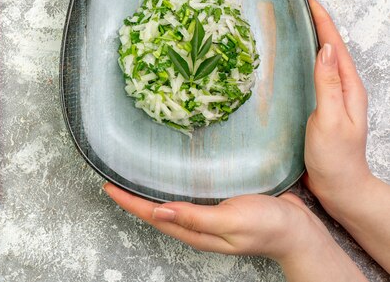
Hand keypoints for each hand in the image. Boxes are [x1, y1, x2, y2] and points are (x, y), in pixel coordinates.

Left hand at [104, 184, 313, 259]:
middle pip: (154, 211)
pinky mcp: (217, 204)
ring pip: (168, 204)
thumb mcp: (231, 221)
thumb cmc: (269, 227)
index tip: (108, 186)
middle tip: (112, 177)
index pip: (152, 216)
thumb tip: (158, 212)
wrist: (300, 230)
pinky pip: (186, 196)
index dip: (128, 202)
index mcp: (195, 231)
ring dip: (148, 191)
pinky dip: (171, 185)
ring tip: (131, 175)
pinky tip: (169, 175)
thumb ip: (195, 217)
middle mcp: (196, 225)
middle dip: (132, 197)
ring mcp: (206, 215)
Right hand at [304, 0, 371, 215]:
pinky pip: (313, 77)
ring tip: (296, 25)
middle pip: (331, 49)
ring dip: (312, 41)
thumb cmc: (335, 158)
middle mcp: (343, 89)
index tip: (311, 1)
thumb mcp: (330, 119)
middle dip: (318, 24)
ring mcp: (333, 99)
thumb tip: (327, 48)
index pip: (336, 47)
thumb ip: (328, 84)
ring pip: (323, 62)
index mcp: (349, 88)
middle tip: (300, 6)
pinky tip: (292, 62)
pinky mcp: (320, 108)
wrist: (339, 187)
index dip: (324, 22)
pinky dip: (304, 62)